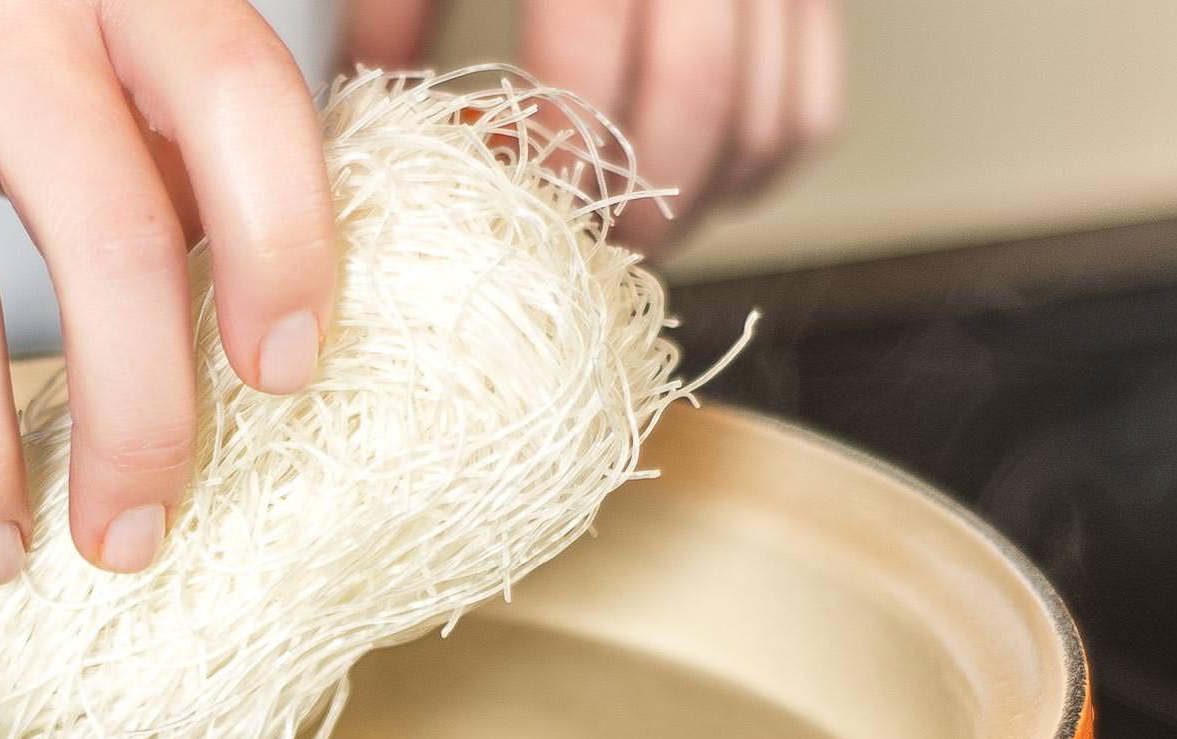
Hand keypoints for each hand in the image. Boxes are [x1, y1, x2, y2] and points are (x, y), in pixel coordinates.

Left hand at [346, 0, 844, 255]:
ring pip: (767, 117)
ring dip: (699, 202)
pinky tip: (692, 192)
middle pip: (696, 94)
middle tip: (583, 253)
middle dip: (636, 198)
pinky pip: (811, 109)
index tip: (522, 207)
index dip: (555, 148)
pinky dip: (755, 171)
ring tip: (631, 234)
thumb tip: (366, 99)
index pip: (590, 47)